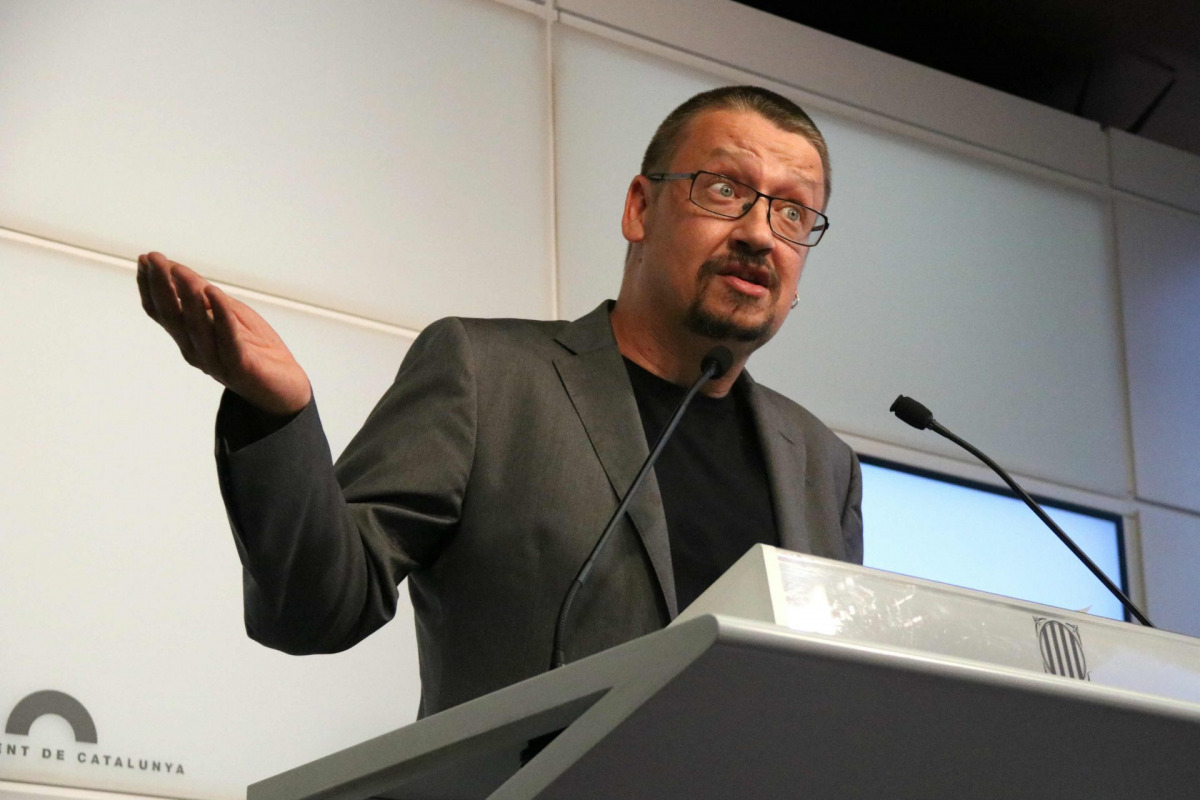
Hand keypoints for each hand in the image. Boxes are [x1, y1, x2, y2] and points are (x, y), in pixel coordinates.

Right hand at [137, 251, 311, 415]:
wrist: (285, 387)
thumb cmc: (255, 346)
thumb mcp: (230, 313)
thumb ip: (206, 296)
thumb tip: (177, 269)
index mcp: (189, 338)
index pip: (161, 312)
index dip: (149, 286)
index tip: (143, 259)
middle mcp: (195, 350)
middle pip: (172, 317)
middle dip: (161, 286)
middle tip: (154, 259)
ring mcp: (215, 361)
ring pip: (196, 326)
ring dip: (187, 296)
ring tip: (179, 271)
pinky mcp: (239, 367)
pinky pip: (228, 339)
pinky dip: (220, 314)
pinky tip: (214, 293)